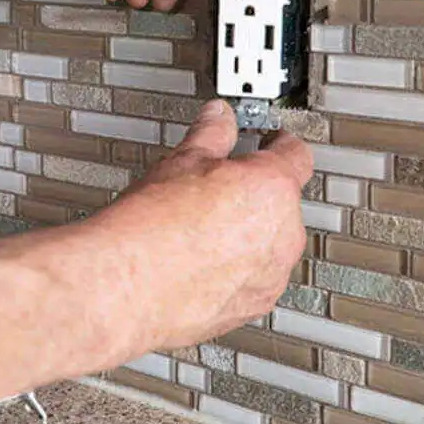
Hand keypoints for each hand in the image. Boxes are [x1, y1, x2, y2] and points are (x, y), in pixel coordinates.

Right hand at [95, 100, 312, 350]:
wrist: (128, 284)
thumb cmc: (152, 228)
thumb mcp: (180, 162)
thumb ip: (210, 134)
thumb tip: (217, 118)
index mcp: (271, 187)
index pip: (295, 154)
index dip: (279, 145)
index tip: (270, 142)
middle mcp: (283, 232)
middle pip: (283, 202)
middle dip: (255, 195)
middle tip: (217, 191)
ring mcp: (271, 273)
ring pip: (272, 244)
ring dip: (249, 236)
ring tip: (202, 232)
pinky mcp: (254, 305)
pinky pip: (257, 278)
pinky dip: (238, 270)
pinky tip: (201, 263)